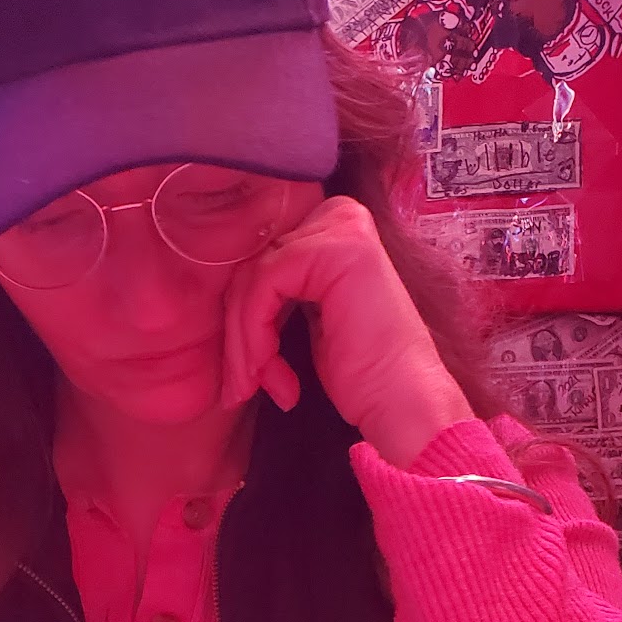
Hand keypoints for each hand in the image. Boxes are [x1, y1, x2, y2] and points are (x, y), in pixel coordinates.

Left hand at [221, 194, 476, 468]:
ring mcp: (342, 226)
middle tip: (244, 388)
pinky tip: (274, 378)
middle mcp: (339, 216)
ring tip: (258, 388)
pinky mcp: (337, 247)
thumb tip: (221, 295)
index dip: (242, 323)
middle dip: (239, 335)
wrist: (399, 405)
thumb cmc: (358, 375)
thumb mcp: (306, 322)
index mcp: (333, 230)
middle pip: (250, 267)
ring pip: (250, 279)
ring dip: (244, 344)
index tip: (250, 378)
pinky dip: (254, 337)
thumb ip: (275, 294)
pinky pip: (263, 285)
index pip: (258, 262)